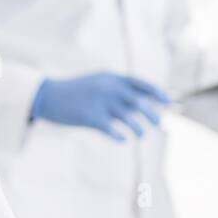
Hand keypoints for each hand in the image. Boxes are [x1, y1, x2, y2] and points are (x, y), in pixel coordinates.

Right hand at [30, 73, 170, 140]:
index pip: (141, 84)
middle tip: (160, 123)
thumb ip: (116, 87)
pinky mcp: (91, 117)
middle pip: (138, 102)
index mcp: (112, 77)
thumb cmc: (74, 90)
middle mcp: (109, 88)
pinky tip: (123, 139)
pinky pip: (111, 129)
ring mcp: (100, 103)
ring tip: (141, 134)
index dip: (157, 92)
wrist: (48, 95)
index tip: (168, 101)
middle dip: (152, 113)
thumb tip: (138, 99)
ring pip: (127, 118)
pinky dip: (119, 136)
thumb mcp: (97, 81)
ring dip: (137, 127)